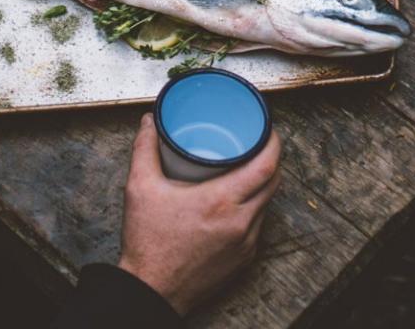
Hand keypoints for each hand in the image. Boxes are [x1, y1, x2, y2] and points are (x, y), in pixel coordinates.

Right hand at [117, 114, 281, 315]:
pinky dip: (254, 207)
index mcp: (221, 202)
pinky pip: (258, 225)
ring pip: (267, 204)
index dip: (273, 143)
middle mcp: (240, 223)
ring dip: (262, 184)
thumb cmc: (149, 243)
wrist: (152, 290)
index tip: (267, 129)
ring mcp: (245, 244)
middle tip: (257, 143)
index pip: (266, 167)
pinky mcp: (243, 259)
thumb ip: (145, 148)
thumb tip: (149, 123)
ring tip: (246, 168)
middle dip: (270, 159)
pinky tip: (237, 200)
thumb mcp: (141, 188)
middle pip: (273, 183)